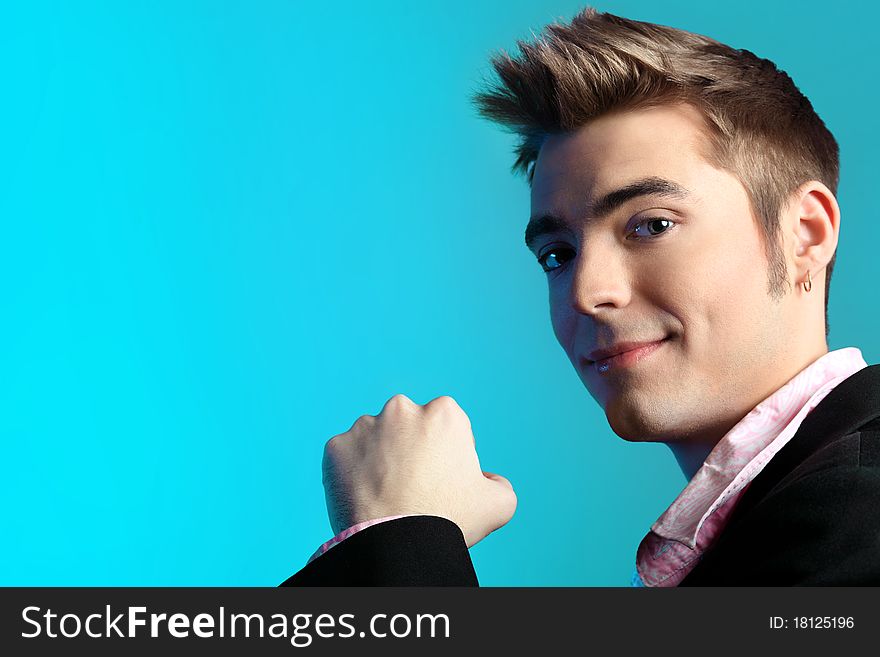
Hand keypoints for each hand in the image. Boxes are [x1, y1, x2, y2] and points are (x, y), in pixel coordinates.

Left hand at [321, 394, 516, 547]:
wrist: (395, 544)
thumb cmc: (449, 521)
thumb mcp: (499, 503)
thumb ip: (500, 483)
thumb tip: (487, 479)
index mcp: (444, 412)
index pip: (446, 425)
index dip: (447, 452)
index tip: (442, 478)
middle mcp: (402, 408)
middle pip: (408, 426)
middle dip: (410, 448)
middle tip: (412, 485)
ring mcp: (364, 426)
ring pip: (375, 439)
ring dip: (379, 458)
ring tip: (385, 493)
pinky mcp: (335, 447)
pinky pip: (345, 456)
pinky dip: (352, 472)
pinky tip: (364, 496)